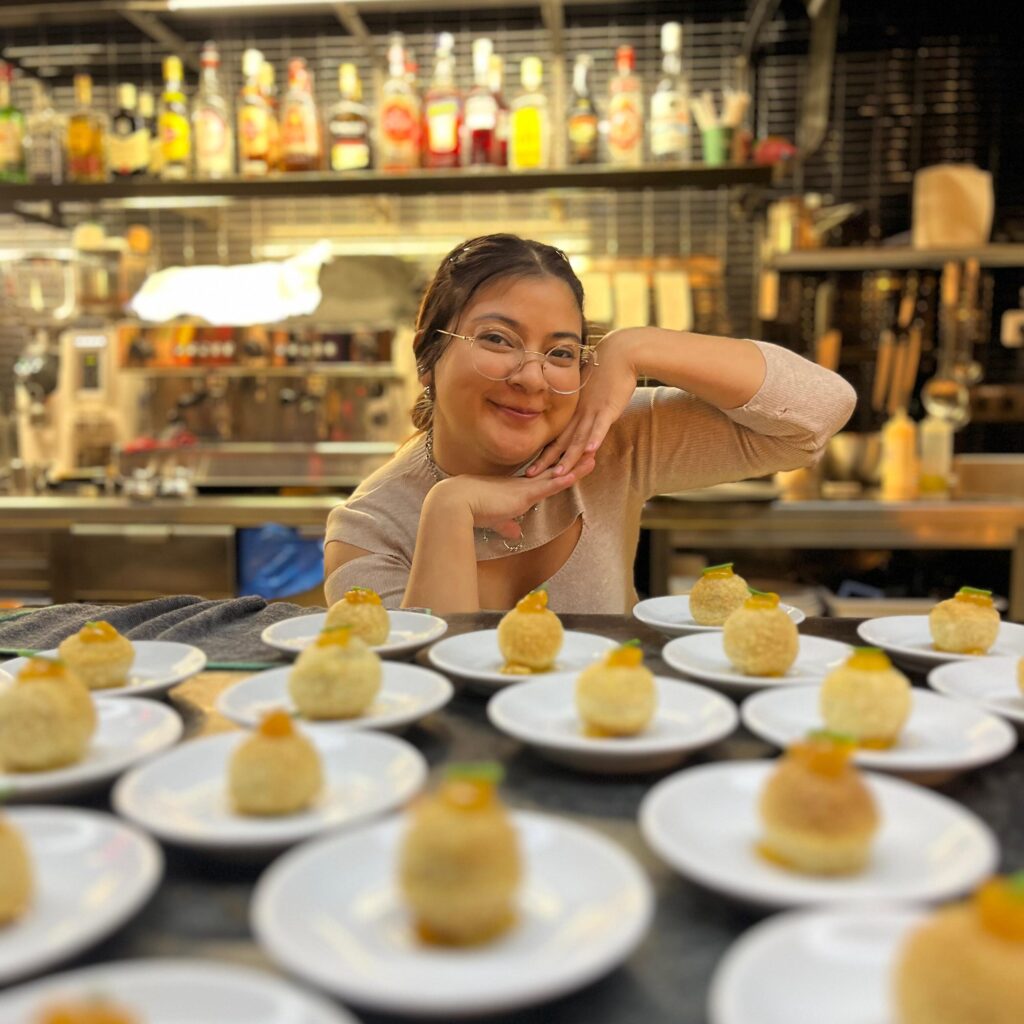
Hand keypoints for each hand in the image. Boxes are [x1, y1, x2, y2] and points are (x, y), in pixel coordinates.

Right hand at [429, 458, 595, 541]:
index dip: (556, 472)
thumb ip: (506, 525)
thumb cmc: (469, 511)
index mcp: (515, 489)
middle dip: (571, 463)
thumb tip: (514, 534)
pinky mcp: (525, 494)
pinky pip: (551, 484)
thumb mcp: (494, 520)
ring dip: (576, 467)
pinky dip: (567, 478)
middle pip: (553, 471)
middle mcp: (523, 484)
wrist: (455, 504)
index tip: (569, 464)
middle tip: (588, 451)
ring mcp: (525, 487)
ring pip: (557, 474)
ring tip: (593, 456)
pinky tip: (580, 472)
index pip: (541, 479)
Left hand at [527, 329, 640, 477]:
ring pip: (578, 439)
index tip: (530, 466)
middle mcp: (579, 414)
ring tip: (558, 474)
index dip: (542, 453)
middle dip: (546, 461)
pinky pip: (600, 426)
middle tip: (531, 476)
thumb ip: (585, 409)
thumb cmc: (606, 372)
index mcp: (574, 412)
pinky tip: (590, 452)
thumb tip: (581, 420)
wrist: (620, 353)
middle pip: (561, 442)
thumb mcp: (590, 393)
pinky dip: (595, 439)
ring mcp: (593, 411)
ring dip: (568, 457)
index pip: (556, 437)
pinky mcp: (608, 408)